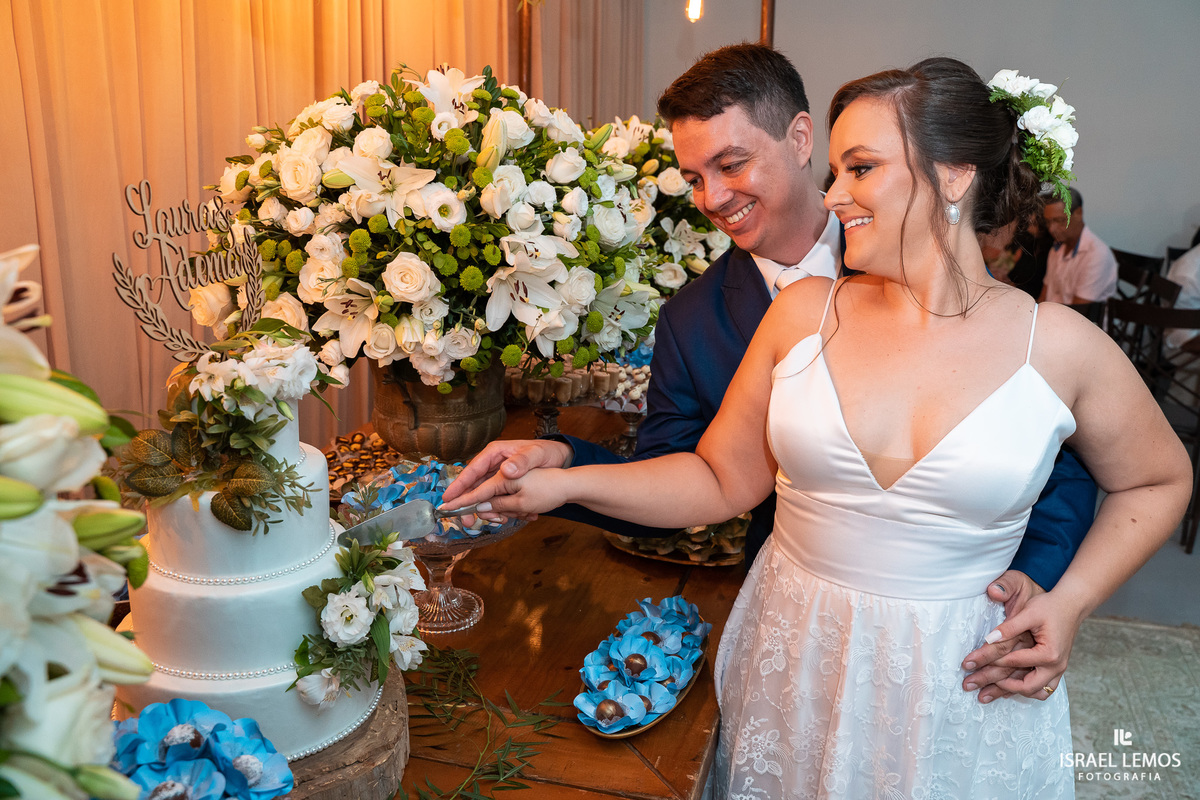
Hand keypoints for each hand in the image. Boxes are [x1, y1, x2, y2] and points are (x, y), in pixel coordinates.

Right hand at [440, 439, 572, 521]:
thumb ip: (522, 461)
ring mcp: (498, 475)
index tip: (449, 500)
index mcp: (494, 453)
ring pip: (486, 496)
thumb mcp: (536, 454)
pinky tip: (511, 516)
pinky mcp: (506, 485)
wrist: (561, 460)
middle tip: (467, 521)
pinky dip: (503, 509)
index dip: (459, 486)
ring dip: (491, 510)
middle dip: (471, 505)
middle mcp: (493, 464)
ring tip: (501, 519)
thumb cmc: (547, 452)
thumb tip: (505, 470)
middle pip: (474, 486)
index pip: (472, 470)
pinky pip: (498, 499)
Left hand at [966, 584, 1084, 702]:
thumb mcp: (1028, 612)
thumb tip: (989, 639)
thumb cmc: (1050, 606)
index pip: (1014, 662)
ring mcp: (1058, 670)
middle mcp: (1056, 666)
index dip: (990, 662)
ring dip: (1012, 692)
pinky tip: (1007, 690)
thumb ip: (1009, 627)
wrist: (1071, 605)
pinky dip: (1026, 690)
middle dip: (997, 686)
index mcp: (1048, 654)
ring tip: (987, 693)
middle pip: (1025, 686)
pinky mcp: (1055, 669)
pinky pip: (1042, 688)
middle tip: (974, 686)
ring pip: (1036, 692)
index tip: (970, 663)